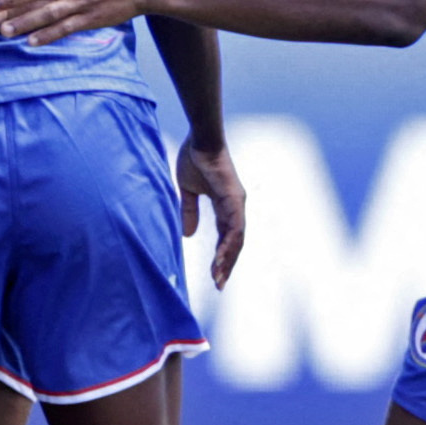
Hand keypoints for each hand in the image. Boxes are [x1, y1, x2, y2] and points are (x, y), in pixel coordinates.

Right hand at [177, 138, 245, 287]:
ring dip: (228, 259)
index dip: (220, 256)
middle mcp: (235, 207)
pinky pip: (234, 227)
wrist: (200, 139)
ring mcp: (237, 203)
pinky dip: (228, 244)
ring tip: (219, 277)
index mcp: (224, 206)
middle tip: (219, 285)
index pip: (225, 237)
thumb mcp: (188, 192)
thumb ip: (189, 212)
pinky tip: (221, 258)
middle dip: (226, 264)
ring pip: (236, 238)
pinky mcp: (234, 198)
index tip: (214, 275)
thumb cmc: (194, 159)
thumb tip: (188, 235)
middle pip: (234, 243)